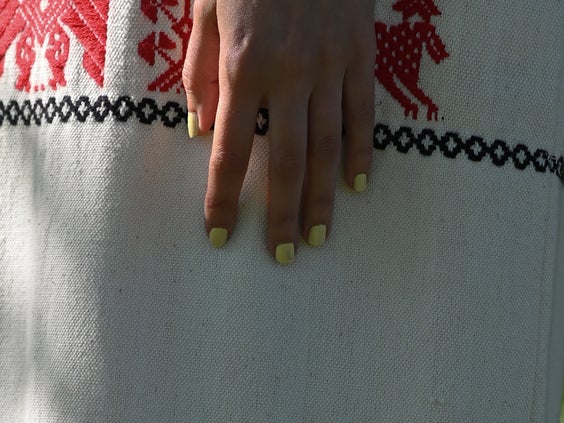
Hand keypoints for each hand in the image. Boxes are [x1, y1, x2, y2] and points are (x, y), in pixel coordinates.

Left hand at [183, 0, 375, 261]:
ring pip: (328, 149)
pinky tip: (356, 188)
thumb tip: (203, 131)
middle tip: (282, 257)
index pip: (232, 151)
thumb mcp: (207, 7)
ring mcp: (330, 65)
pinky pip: (363, 114)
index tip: (219, 236)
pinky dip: (361, 154)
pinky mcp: (360, 51)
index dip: (224, 199)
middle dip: (282, 216)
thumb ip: (201, 70)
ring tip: (318, 239)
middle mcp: (289, 74)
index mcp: (244, 66)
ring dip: (323, 200)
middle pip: (286, 164)